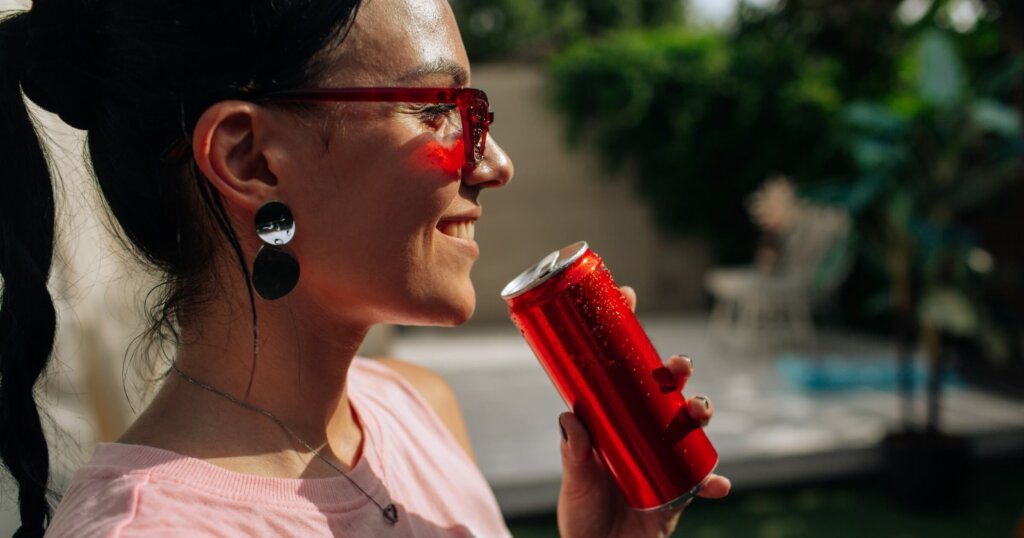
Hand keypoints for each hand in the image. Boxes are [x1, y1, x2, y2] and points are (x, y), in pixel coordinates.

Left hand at [556, 286, 730, 537]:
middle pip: (663, 391)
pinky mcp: (681, 490)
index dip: (626, 334)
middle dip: (675, 373)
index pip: (619, 370)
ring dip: (699, 413)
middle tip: (677, 366)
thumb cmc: (583, 517)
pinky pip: (703, 481)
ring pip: (688, 426)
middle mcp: (642, 433)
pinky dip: (713, 480)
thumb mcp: (575, 482)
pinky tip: (718, 482)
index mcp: (613, 421)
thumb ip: (575, 455)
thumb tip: (571, 419)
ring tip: (698, 411)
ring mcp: (665, 458)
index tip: (627, 296)